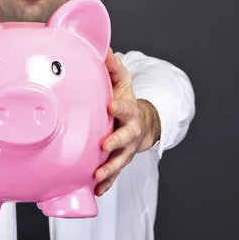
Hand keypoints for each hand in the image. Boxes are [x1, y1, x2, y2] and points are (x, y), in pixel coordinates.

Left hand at [94, 48, 160, 195]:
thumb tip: (104, 49)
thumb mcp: (121, 81)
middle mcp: (129, 130)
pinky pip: (114, 174)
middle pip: (125, 137)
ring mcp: (125, 148)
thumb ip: (112, 67)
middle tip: (105, 146)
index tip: (110, 106)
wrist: (142, 122)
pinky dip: (106, 183)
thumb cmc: (124, 99)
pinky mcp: (119, 160)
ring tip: (97, 176)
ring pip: (120, 160)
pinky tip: (96, 190)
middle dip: (116, 142)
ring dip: (109, 169)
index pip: (125, 107)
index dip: (119, 107)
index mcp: (128, 110)